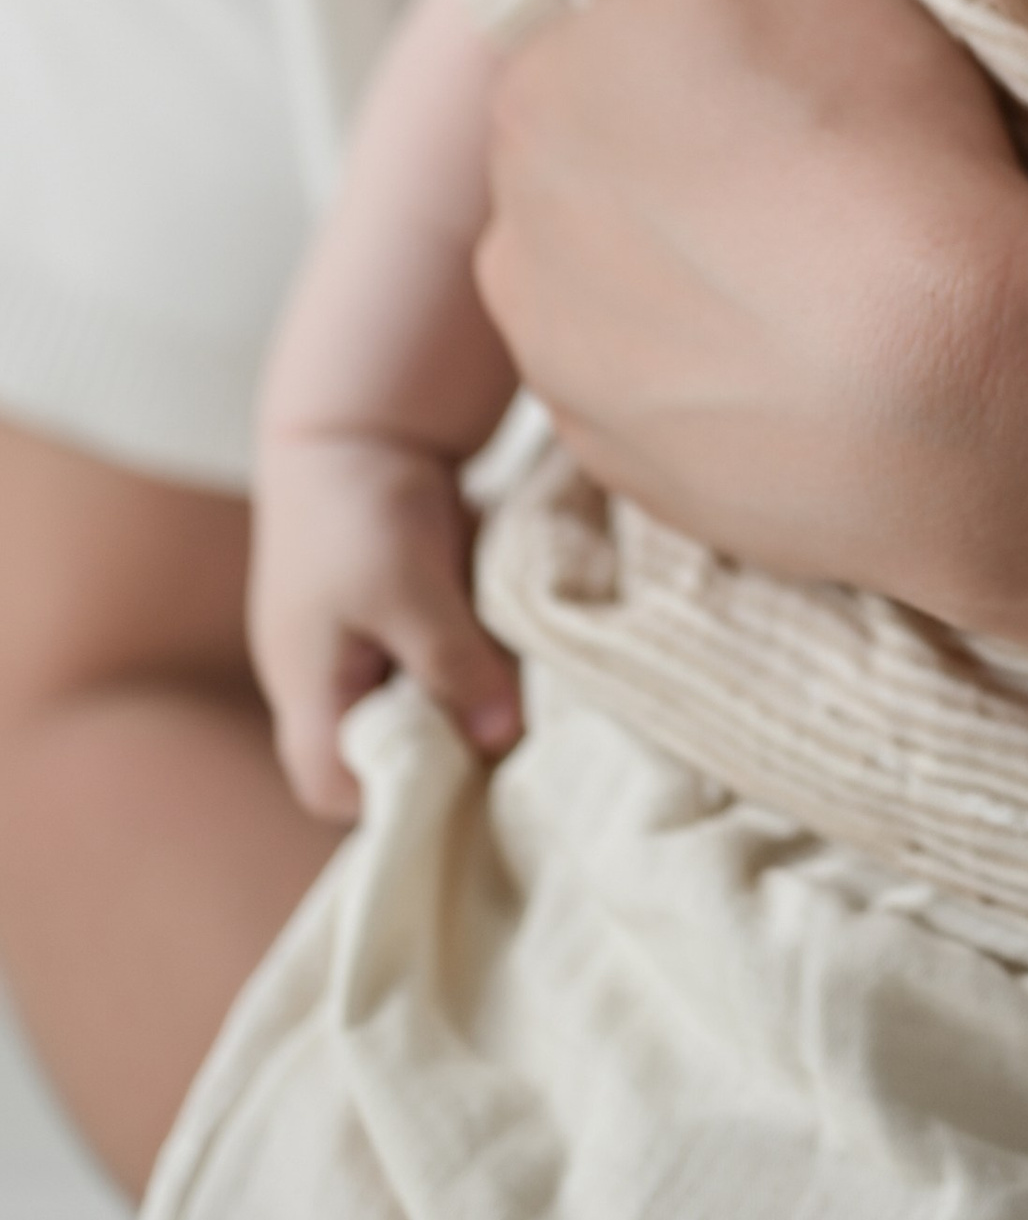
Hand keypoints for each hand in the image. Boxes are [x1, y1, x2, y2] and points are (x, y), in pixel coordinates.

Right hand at [247, 432, 521, 820]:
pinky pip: (436, 660)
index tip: (469, 782)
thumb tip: (504, 740)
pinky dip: (473, 656)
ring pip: (419, 706)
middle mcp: (327, 679)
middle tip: (517, 738)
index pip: (334, 788)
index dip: (393, 801)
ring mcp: (359, 646)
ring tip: (526, 690)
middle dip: (449, 750)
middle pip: (385, 753)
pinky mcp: (397, 614)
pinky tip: (517, 646)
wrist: (359, 418)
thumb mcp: (409, 590)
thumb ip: (452, 667)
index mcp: (309, 689)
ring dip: (469, 698)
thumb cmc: (361, 507)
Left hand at [478, 0, 1027, 594]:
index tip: (783, 70)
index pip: (591, 45)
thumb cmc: (862, 138)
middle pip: (596, 167)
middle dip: (680, 158)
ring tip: (828, 267)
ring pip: (625, 284)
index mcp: (532, 98)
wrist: (947, 385)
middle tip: (817, 163)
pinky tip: (821, 352)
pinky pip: (673, 393)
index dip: (691, 45)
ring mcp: (568, 370)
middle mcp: (512, 239)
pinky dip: (728, 368)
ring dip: (699, 268)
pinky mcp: (633, 470)